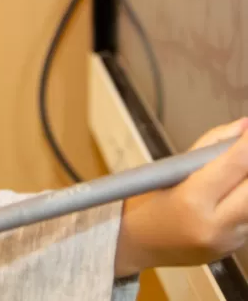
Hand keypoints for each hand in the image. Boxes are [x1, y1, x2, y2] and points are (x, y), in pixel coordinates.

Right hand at [115, 117, 247, 277]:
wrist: (139, 243)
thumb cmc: (149, 199)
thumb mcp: (171, 167)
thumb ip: (210, 145)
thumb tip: (243, 127)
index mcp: (192, 199)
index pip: (235, 164)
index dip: (247, 143)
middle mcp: (214, 225)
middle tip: (243, 149)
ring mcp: (227, 241)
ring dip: (247, 182)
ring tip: (234, 170)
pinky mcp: (235, 249)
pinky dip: (245, 198)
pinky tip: (232, 191)